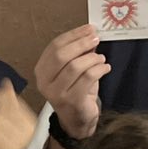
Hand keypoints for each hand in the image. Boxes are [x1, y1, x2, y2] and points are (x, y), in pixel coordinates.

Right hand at [33, 24, 107, 145]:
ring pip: (76, 66)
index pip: (54, 46)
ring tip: (101, 59)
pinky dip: (100, 69)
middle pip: (61, 56)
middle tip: (96, 39)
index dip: (73, 35)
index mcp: (42, 71)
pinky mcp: (72, 101)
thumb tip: (90, 33)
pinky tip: (105, 68)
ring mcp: (57, 93)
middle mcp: (45, 82)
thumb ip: (79, 52)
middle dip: (81, 44)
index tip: (89, 29)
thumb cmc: (75, 90)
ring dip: (92, 58)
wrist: (77, 119)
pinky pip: (88, 78)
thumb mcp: (73, 69)